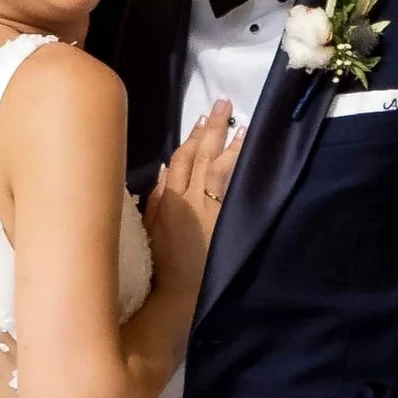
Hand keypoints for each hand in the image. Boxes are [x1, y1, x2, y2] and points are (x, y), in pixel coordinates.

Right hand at [142, 100, 241, 295]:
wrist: (180, 293)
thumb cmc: (161, 263)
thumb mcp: (149, 229)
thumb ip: (156, 198)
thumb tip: (163, 169)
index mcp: (169, 199)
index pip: (181, 159)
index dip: (191, 137)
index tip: (201, 118)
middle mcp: (191, 199)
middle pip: (202, 156)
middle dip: (213, 129)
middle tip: (224, 105)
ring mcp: (211, 210)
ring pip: (220, 169)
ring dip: (231, 145)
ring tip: (242, 125)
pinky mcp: (225, 222)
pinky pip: (232, 189)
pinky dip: (239, 170)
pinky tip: (248, 156)